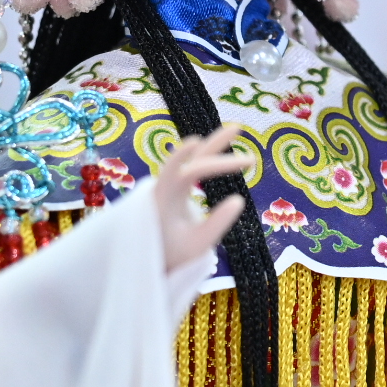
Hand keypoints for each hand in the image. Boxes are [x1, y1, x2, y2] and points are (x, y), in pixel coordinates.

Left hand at [156, 128, 253, 274]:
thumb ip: (216, 224)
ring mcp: (169, 184)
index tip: (234, 157)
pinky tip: (221, 150)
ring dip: (212, 145)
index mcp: (163, 199)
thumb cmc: (170, 253)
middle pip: (189, 157)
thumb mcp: (196, 246)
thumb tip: (239, 199)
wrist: (147, 258)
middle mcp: (164, 185)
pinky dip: (207, 156)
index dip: (206, 160)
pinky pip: (190, 166)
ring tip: (236, 130)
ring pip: (191, 158)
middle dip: (214, 143)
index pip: (187, 172)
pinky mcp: (174, 187)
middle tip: (239, 129)